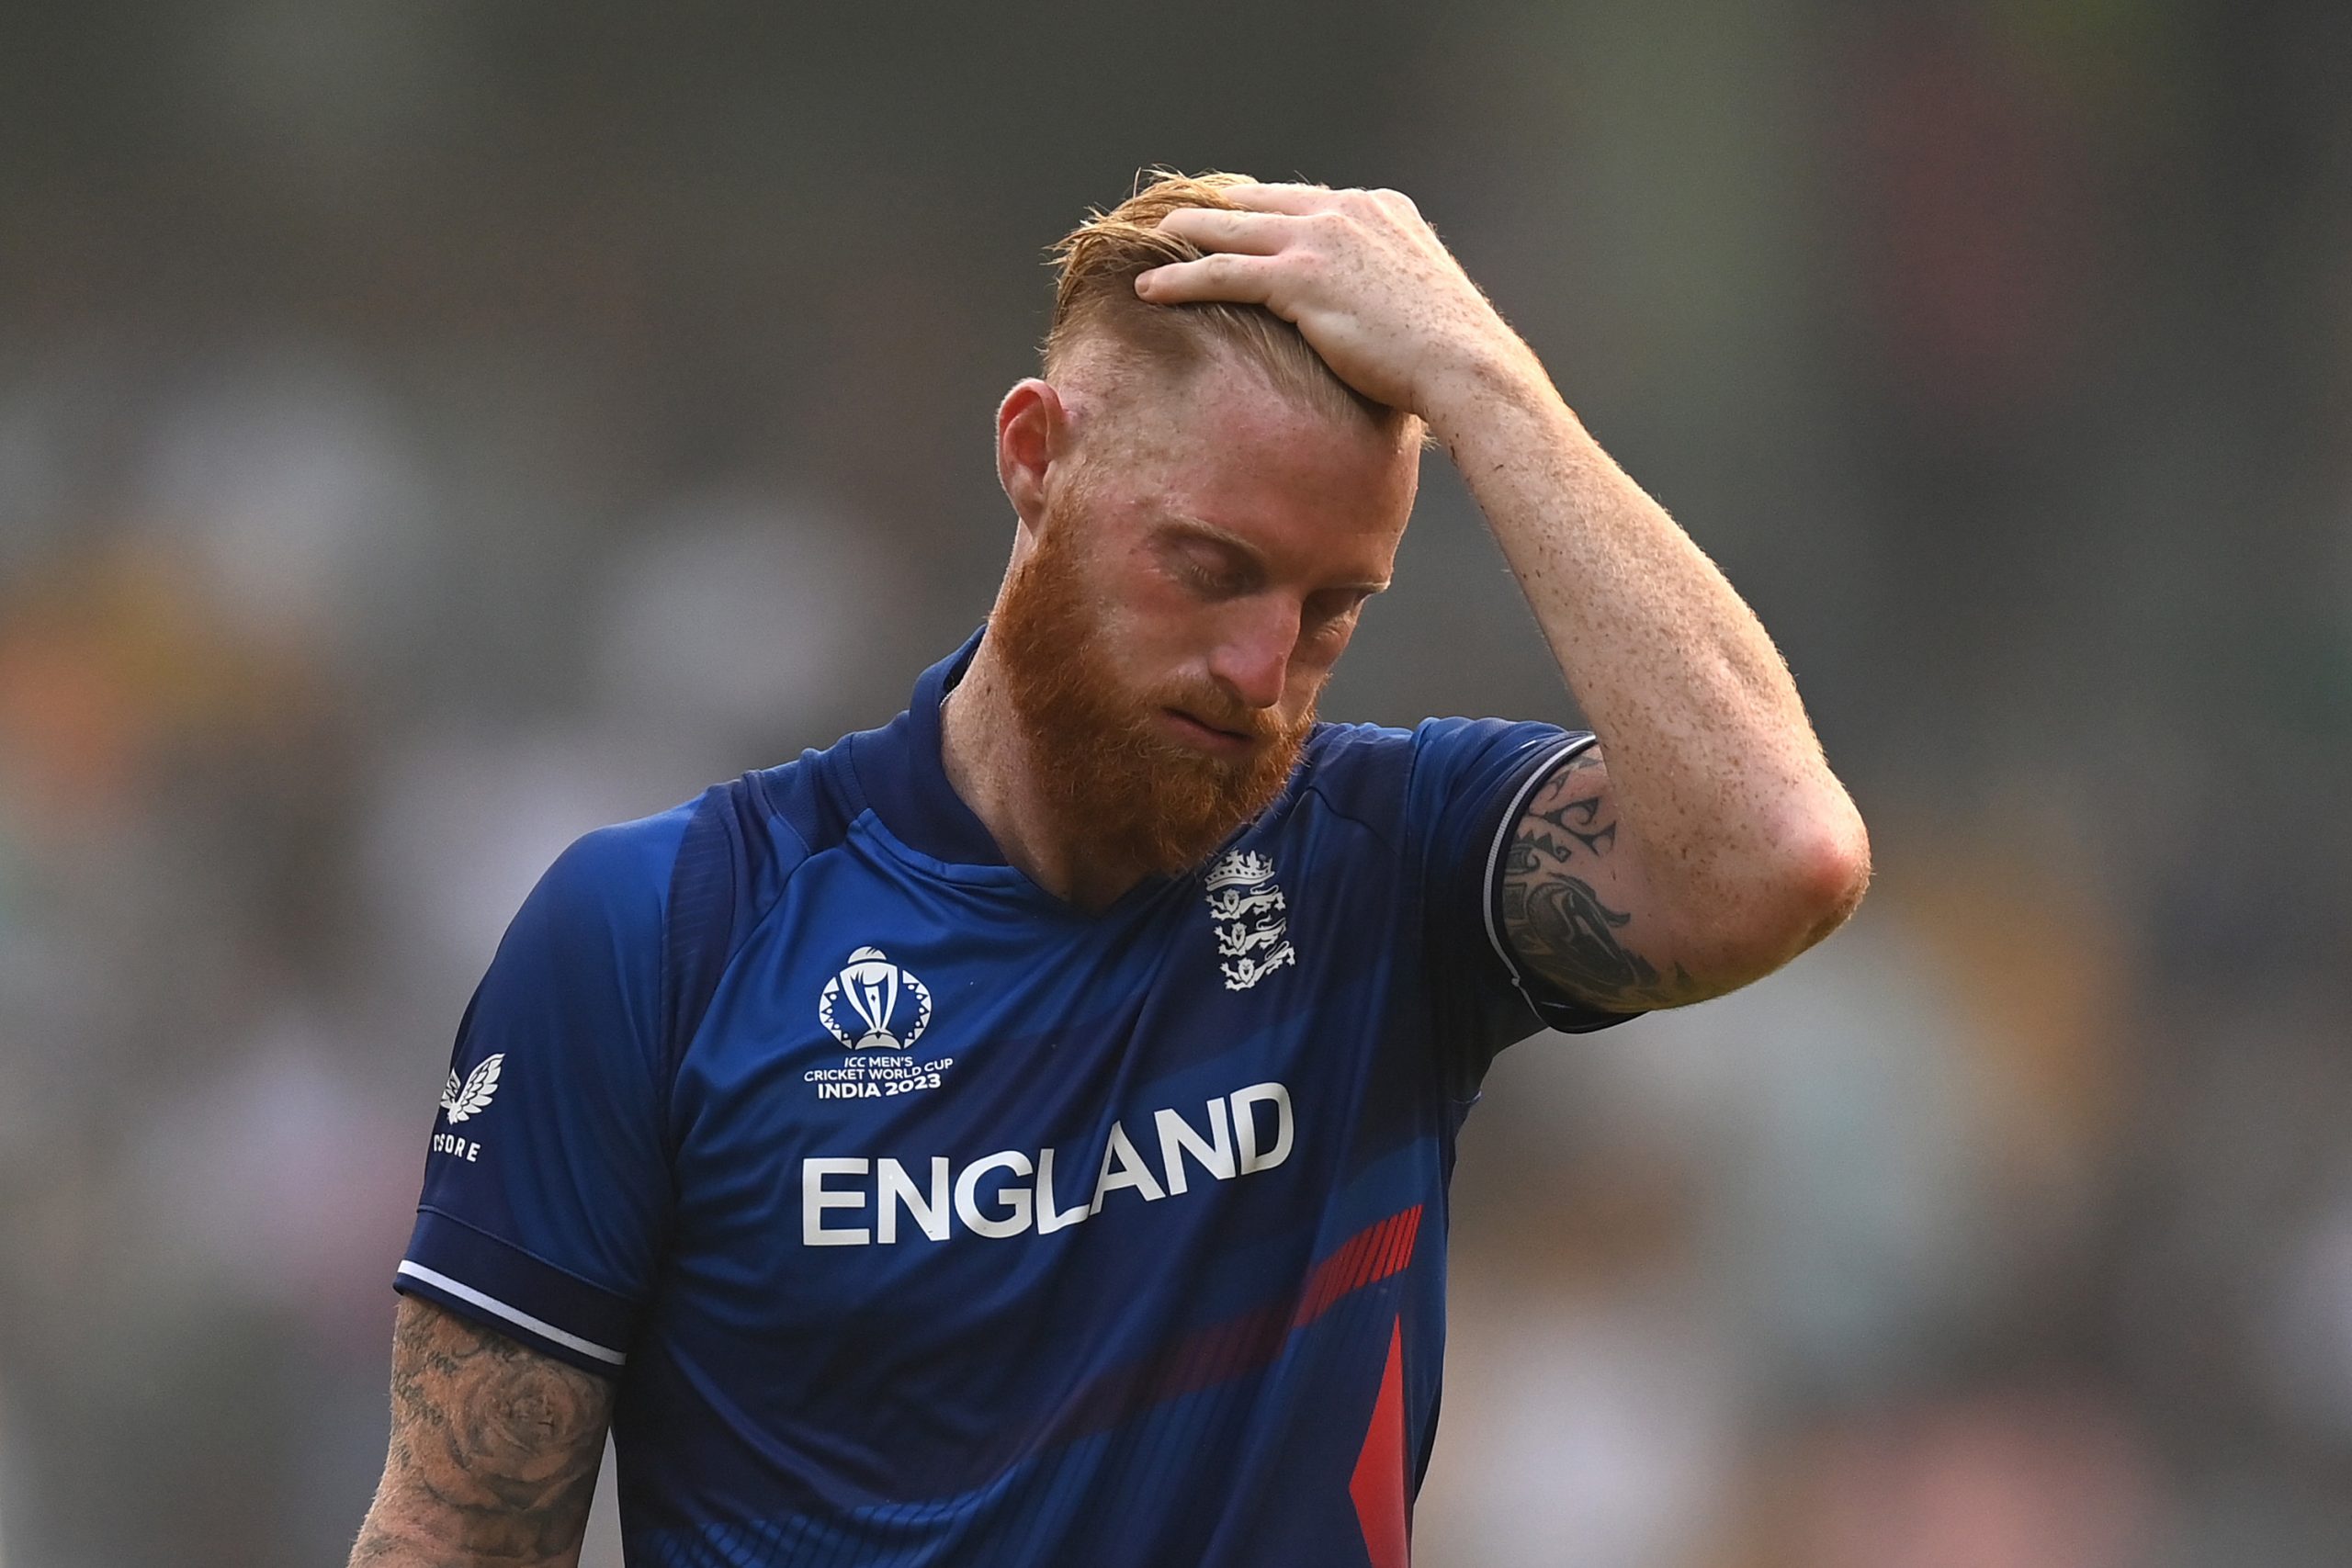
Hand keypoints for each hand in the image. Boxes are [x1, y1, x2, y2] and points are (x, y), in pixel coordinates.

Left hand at [1136, 184, 1547, 427]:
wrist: (1465, 363)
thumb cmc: (1449, 350)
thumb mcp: (1420, 296)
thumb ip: (1385, 284)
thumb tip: (1368, 316)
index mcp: (1381, 207)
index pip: (1305, 198)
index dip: (1263, 209)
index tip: (1235, 219)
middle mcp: (1347, 210)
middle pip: (1260, 201)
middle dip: (1215, 210)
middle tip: (1180, 219)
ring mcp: (1321, 239)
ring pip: (1231, 228)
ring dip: (1186, 234)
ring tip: (1153, 241)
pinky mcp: (1298, 278)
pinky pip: (1221, 271)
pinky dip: (1179, 277)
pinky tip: (1150, 287)